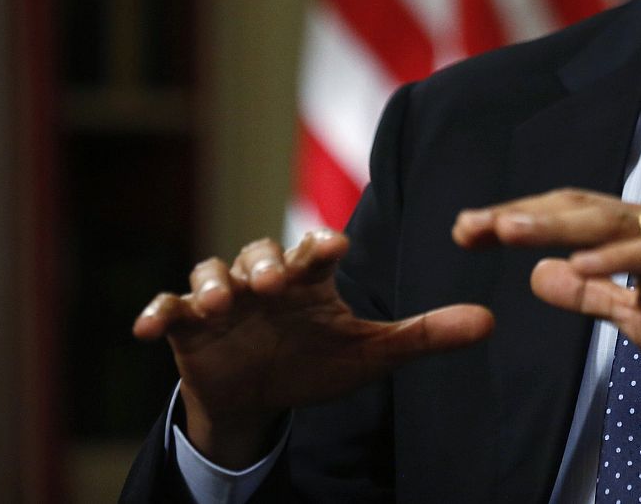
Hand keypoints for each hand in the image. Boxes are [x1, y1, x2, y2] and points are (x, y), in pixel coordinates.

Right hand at [133, 229, 492, 467]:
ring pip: (213, 272)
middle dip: (264, 264)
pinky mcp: (186, 325)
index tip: (335, 247)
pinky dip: (159, 310)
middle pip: (261, 254)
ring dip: (213, 283)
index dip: (322, 246)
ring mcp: (223, 298)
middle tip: (271, 282)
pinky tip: (148, 326)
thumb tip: (492, 322)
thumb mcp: (371, 354)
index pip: (315, 251)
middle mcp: (266, 278)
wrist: (261, 394)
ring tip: (219, 303)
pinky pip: (168, 308)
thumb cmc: (317, 361)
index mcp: (310, 279)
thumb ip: (425, 335)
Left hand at [453, 189, 640, 410]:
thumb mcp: (639, 318)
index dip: (517, 221)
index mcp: (637, 236)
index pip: (567, 218)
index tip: (467, 231)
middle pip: (578, 210)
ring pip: (610, 221)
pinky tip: (579, 264)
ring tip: (508, 230)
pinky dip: (617, 257)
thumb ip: (592, 296)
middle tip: (468, 226)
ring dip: (556, 224)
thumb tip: (539, 276)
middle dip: (521, 216)